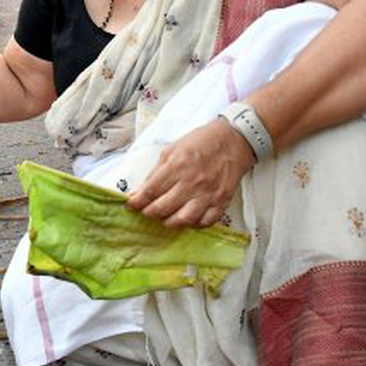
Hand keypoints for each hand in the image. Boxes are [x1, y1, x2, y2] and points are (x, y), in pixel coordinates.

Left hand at [126, 118, 255, 227]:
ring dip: (170, 223)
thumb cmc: (200, 142)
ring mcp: (208, 194)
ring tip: (165, 219)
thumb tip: (140, 191)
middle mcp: (191, 182)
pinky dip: (194, 225)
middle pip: (163, 208)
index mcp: (176, 166)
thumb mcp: (172, 150)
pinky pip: (206, 222)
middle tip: (146, 212)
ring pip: (184, 219)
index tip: (131, 205)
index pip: (150, 191)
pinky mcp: (221, 201)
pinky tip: (188, 220)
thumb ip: (156, 172)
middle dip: (149, 213)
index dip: (137, 202)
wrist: (234, 140)